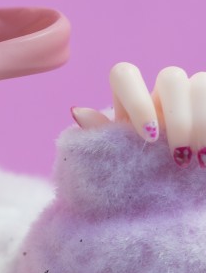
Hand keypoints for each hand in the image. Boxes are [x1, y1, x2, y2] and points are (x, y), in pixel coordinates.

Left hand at [71, 63, 205, 167]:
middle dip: (178, 117)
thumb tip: (78, 111)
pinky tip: (205, 154)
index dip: (137, 100)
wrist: (171, 198)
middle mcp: (163, 95)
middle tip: (177, 156)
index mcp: (133, 102)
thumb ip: (101, 137)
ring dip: (199, 121)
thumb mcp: (118, 161)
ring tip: (196, 158)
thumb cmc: (140, 178)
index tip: (148, 137)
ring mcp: (192, 98)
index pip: (125, 74)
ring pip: (199, 82)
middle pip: (171, 76)